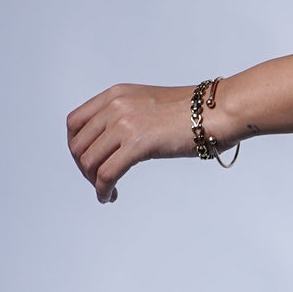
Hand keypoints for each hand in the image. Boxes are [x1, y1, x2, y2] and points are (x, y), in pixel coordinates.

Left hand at [64, 81, 233, 201]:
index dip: (75, 146)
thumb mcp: (149, 104)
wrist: (218, 110)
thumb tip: (114, 142)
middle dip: (84, 168)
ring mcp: (125, 124)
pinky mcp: (137, 144)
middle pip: (78, 145)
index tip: (87, 161)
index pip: (74, 122)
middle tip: (98, 181)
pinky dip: (102, 189)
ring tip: (106, 191)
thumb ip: (127, 116)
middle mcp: (115, 106)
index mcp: (116, 94)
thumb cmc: (194, 112)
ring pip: (89, 162)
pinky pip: (106, 174)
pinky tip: (109, 196)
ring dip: (93, 182)